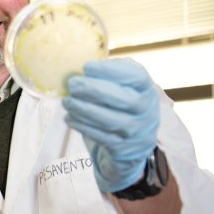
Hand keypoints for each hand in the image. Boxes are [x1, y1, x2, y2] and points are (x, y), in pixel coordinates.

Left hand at [62, 58, 159, 192]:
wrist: (135, 142)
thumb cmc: (122, 104)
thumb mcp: (124, 86)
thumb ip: (108, 74)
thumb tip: (77, 66)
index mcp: (146, 88)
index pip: (136, 76)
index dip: (111, 70)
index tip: (87, 66)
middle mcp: (146, 110)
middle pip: (124, 99)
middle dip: (94, 90)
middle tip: (72, 83)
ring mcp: (136, 131)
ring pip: (110, 120)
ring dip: (84, 110)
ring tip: (67, 101)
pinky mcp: (122, 147)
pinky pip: (100, 136)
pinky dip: (82, 126)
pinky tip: (69, 117)